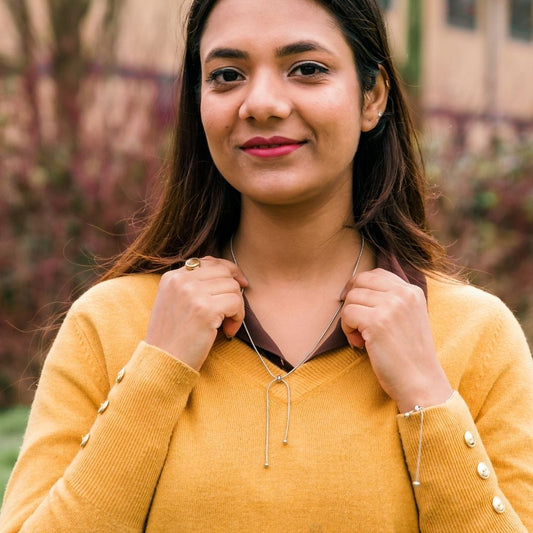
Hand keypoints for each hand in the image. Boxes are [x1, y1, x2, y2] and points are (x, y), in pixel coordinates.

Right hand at [145, 257, 247, 369]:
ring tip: (226, 325)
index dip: (228, 271)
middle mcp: (181, 280)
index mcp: (172, 276)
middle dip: (234, 290)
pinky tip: (227, 331)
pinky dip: (238, 318)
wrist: (162, 362)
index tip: (239, 284)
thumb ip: (194, 285)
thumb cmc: (173, 337)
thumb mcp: (175, 302)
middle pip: (224, 272)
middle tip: (232, 311)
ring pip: (233, 287)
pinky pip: (236, 302)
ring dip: (236, 307)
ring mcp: (193, 293)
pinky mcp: (206, 309)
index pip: (209, 261)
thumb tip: (230, 273)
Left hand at [340, 268, 452, 411]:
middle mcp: (403, 294)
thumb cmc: (410, 355)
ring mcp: (391, 306)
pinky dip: (347, 330)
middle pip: (360, 281)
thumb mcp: (409, 318)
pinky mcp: (377, 321)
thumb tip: (356, 288)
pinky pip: (347, 313)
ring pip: (351, 297)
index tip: (357, 305)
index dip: (360, 287)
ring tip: (362, 337)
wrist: (421, 382)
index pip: (376, 274)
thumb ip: (391, 300)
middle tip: (356, 323)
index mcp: (412, 291)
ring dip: (349, 318)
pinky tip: (360, 344)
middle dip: (352, 301)